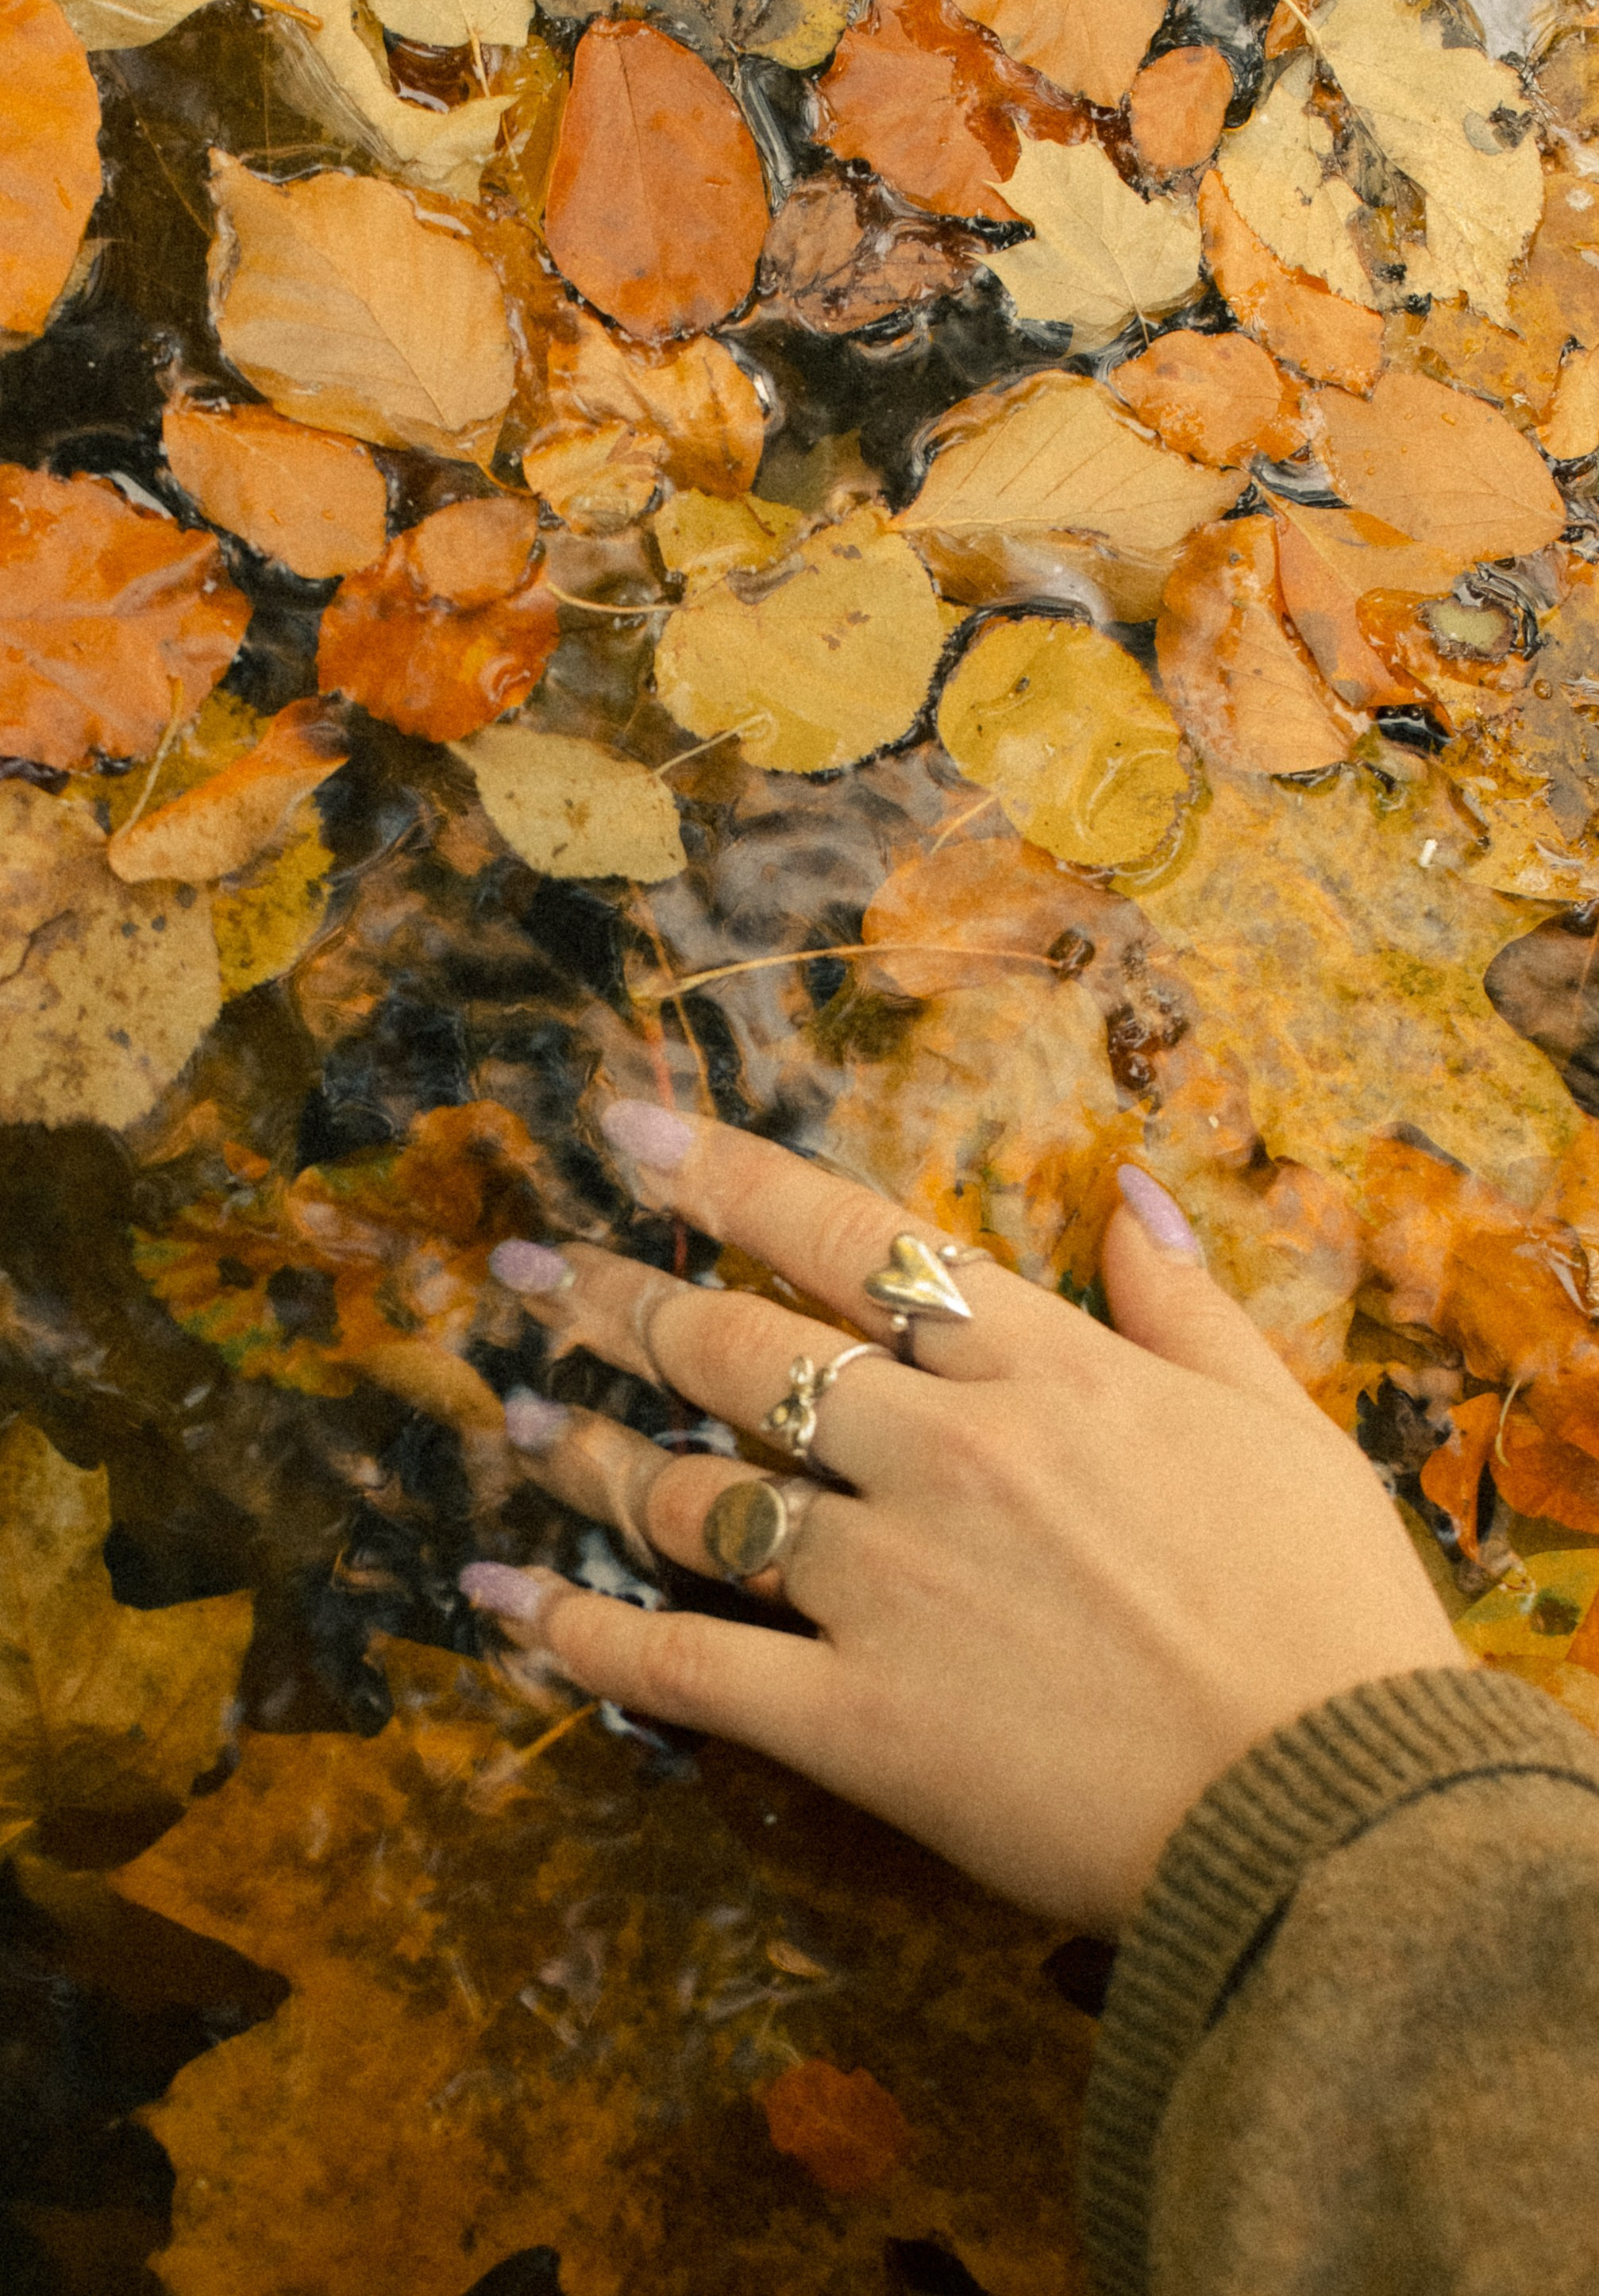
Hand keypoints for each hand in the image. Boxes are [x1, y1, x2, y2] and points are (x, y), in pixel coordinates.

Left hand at [462, 1104, 1464, 1932]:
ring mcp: (889, 1584)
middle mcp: (945, 1451)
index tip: (628, 1132)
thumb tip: (1132, 1191)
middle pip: (741, 1349)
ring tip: (517, 1421)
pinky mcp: (856, 1720)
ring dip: (587, 1450)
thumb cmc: (1329, 1617)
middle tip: (528, 1276)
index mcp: (1045, 1371)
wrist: (1341, 1817)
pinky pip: (684, 1664)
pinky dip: (580, 1630)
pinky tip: (504, 1595)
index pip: (854, 1239)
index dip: (729, 1179)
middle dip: (620, 1301)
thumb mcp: (1287, 1426)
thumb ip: (1188, 1305)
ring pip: (692, 1490)